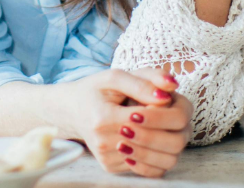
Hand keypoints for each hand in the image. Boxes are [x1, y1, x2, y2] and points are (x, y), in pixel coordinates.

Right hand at [61, 68, 189, 176]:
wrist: (73, 111)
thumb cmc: (96, 90)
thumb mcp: (115, 77)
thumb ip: (143, 81)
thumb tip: (171, 89)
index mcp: (103, 118)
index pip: (146, 118)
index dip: (161, 108)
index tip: (164, 97)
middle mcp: (103, 143)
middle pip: (153, 140)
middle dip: (168, 125)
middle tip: (167, 110)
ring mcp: (107, 157)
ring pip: (157, 158)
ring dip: (167, 140)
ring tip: (161, 123)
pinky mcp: (111, 166)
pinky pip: (148, 168)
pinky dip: (158, 151)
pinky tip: (152, 135)